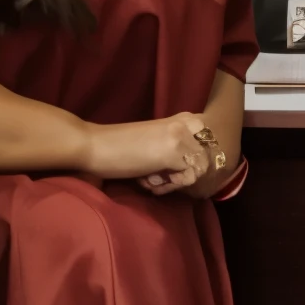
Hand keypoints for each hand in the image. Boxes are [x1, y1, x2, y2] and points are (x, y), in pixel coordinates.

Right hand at [81, 113, 213, 189]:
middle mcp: (186, 124)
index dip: (194, 162)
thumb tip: (197, 171)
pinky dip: (168, 186)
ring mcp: (182, 137)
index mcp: (182, 118)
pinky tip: (147, 180)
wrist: (94, 145)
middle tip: (160, 175)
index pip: (211, 145)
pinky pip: (188, 178)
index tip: (171, 167)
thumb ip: (178, 149)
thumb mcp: (155, 142)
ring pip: (198, 170)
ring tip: (150, 178)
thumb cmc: (118, 147)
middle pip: (207, 160)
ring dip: (175, 181)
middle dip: (187, 173)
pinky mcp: (174, 153)